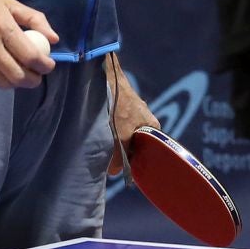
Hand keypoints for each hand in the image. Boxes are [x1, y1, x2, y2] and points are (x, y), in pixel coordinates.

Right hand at [0, 0, 56, 89]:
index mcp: (4, 28)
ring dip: (17, 83)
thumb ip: (35, 20)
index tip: (49, 65)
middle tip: (38, 76)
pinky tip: (6, 75)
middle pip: (17, 75)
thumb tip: (54, 40)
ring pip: (2, 82)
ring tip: (24, 77)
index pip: (30, 56)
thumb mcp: (10, 3)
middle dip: (33, 80)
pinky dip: (0, 82)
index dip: (44, 66)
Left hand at [106, 57, 159, 175]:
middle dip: (121, 151)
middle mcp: (145, 119)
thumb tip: (115, 172)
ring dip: (112, 139)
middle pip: (134, 143)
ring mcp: (133, 111)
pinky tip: (96, 130)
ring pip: (123, 132)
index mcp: (153, 128)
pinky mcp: (120, 104)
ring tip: (99, 143)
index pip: (146, 152)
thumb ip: (120, 157)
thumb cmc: (118, 107)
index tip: (120, 169)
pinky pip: (115, 123)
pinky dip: (107, 128)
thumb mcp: (121, 136)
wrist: (107, 76)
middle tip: (107, 158)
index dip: (133, 162)